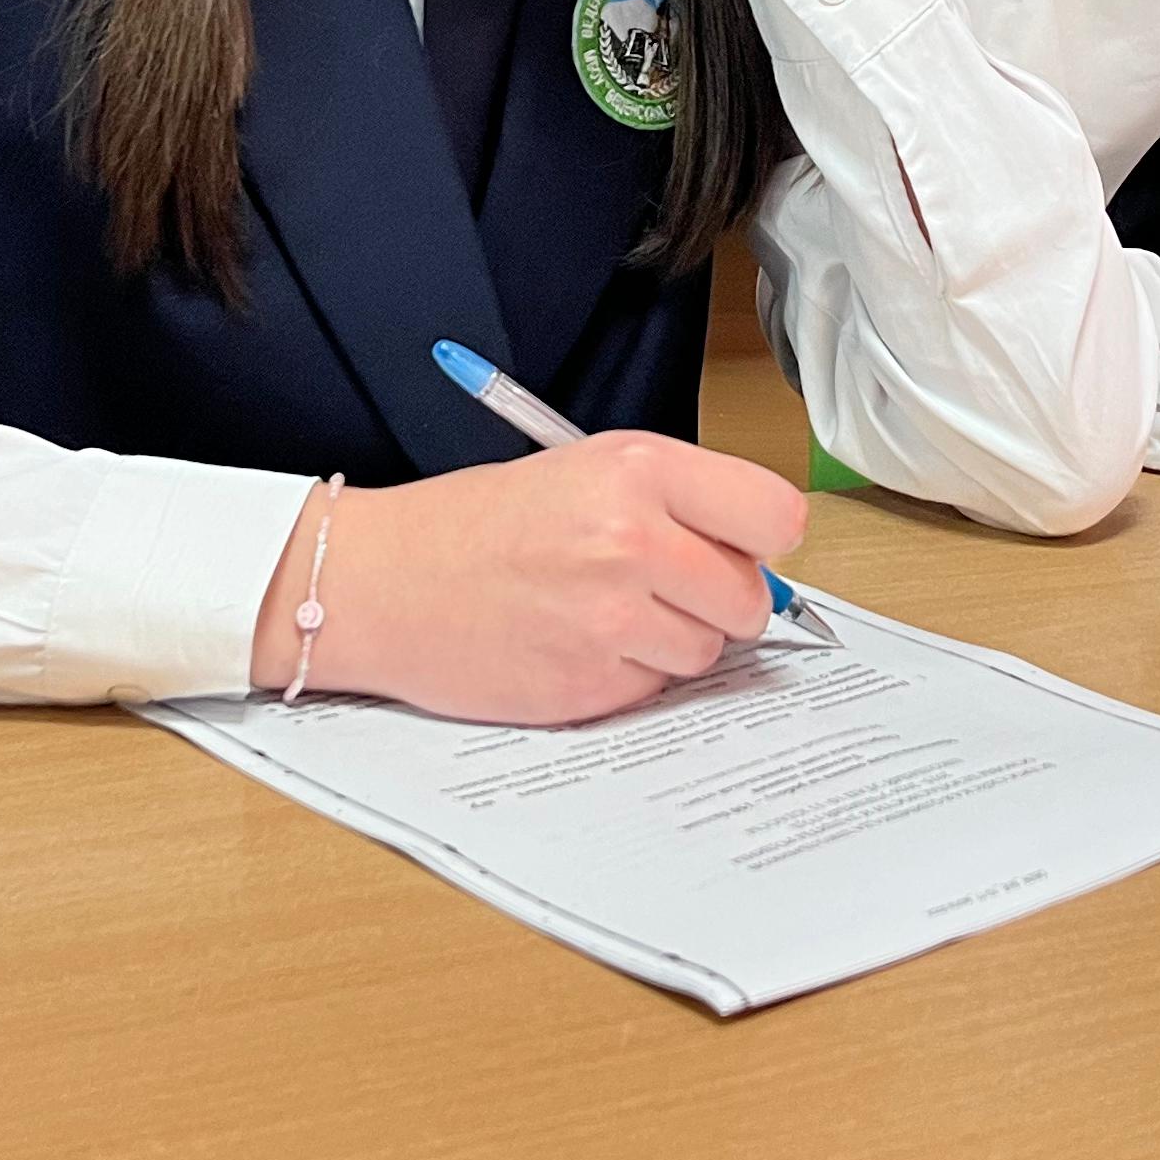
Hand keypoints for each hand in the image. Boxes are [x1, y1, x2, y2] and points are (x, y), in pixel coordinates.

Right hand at [247, 435, 810, 724]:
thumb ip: (677, 502)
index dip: (760, 538)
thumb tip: (762, 554)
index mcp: (638, 471)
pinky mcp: (589, 685)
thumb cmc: (477, 524)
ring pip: (707, 651)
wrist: (382, 581)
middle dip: (720, 599)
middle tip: (663, 586)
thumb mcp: (583, 469)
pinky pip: (654, 689)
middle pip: (752, 596)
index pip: (777, 516)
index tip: (739, 545)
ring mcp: (612, 620)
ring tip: (602, 610)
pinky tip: (573, 642)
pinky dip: (626, 674)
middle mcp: (633, 542)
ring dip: (672, 641)